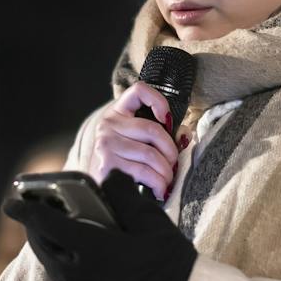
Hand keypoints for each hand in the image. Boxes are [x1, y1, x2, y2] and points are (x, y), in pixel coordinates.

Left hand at [2, 173, 196, 280]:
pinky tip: (66, 257)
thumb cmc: (168, 257)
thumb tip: (108, 175)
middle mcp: (84, 273)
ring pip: (53, 269)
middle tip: (29, 214)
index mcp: (94, 249)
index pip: (49, 226)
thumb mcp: (149, 218)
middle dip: (33, 230)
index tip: (9, 202)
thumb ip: (123, 194)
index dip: (27, 212)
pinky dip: (60, 267)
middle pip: (45, 249)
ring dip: (45, 249)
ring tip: (45, 234)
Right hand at [88, 82, 178, 198]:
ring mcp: (106, 144)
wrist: (96, 189)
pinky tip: (159, 189)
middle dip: (170, 151)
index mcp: (117, 113)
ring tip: (167, 181)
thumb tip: (184, 135)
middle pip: (152, 130)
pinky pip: (143, 172)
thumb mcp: (135, 142)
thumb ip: (159, 135)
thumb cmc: (121, 163)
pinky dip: (157, 184)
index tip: (167, 119)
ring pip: (150, 154)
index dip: (158, 100)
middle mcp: (109, 125)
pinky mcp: (107, 164)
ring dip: (165, 172)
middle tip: (173, 165)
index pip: (138, 90)